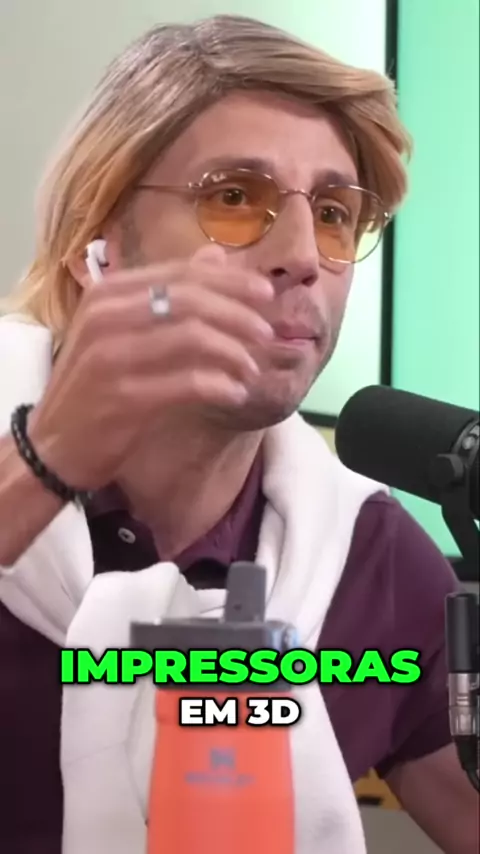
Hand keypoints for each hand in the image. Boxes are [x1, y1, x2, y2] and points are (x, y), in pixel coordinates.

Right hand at [28, 245, 273, 489]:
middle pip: (191, 300)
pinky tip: (236, 393)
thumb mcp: (124, 332)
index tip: (267, 294)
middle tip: (268, 334)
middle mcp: (105, 317)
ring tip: (253, 370)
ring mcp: (110, 357)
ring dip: (234, 353)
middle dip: (240, 315)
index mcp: (107, 293)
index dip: (231, 282)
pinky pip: (187, 384)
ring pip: (193, 338)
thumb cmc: (96, 386)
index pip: (181, 274)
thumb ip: (168, 295)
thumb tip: (215, 256)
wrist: (55, 445)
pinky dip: (220, 386)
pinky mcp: (122, 398)